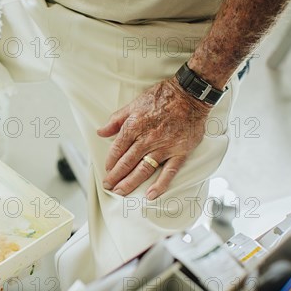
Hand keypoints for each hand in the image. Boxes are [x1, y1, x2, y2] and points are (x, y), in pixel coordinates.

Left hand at [97, 77, 211, 199]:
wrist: (189, 95)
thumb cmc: (161, 97)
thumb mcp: (134, 104)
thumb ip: (116, 120)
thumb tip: (101, 132)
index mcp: (134, 127)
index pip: (117, 149)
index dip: (110, 162)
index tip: (107, 170)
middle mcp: (147, 139)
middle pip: (127, 163)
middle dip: (115, 177)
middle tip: (108, 186)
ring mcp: (164, 147)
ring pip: (143, 169)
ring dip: (130, 183)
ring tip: (121, 192)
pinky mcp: (180, 152)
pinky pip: (169, 172)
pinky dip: (160, 184)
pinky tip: (150, 194)